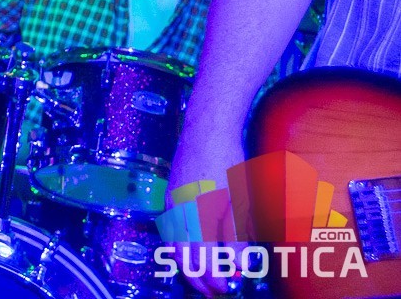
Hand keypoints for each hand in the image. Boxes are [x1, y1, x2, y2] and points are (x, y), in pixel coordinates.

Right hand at [167, 133, 245, 295]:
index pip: (199, 258)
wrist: (207, 127)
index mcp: (194, 213)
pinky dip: (180, 243)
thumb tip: (238, 265)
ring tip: (203, 274)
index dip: (212, 277)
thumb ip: (236, 235)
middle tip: (213, 290)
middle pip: (181, 254)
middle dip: (196, 276)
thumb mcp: (238, 200)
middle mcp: (178, 211)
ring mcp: (172, 201)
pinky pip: (172, 227)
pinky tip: (192, 246)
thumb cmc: (227, 160)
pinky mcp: (172, 193)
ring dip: (187, 262)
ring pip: (173, 242)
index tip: (226, 287)